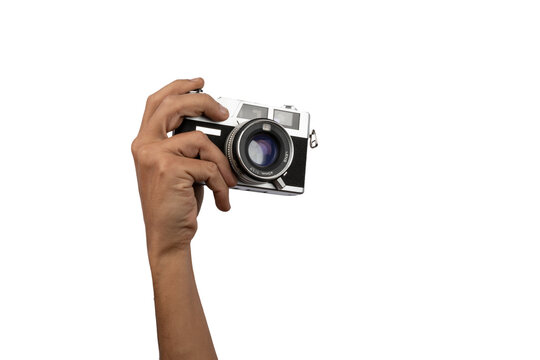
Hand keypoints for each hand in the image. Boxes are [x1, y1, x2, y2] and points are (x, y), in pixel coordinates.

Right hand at [131, 78, 236, 259]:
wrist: (167, 236)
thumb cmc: (174, 205)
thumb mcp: (178, 171)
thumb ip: (186, 147)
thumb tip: (214, 130)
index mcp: (145, 143)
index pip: (157, 103)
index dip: (178, 87)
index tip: (199, 83)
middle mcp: (144, 146)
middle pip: (173, 105)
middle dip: (202, 101)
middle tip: (222, 113)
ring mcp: (155, 156)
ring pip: (200, 141)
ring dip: (221, 163)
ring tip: (227, 182)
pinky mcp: (169, 169)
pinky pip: (208, 167)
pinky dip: (221, 184)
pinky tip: (221, 200)